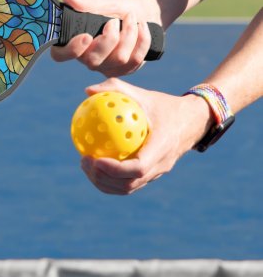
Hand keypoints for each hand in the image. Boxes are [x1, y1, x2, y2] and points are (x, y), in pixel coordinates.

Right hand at [51, 0, 160, 76]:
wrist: (142, 13)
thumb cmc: (117, 8)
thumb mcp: (104, 2)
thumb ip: (87, 3)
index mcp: (74, 42)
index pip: (60, 55)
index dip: (71, 50)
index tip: (86, 36)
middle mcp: (87, 59)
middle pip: (93, 61)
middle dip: (109, 39)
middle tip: (114, 21)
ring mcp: (106, 67)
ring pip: (119, 59)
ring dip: (129, 34)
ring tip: (131, 18)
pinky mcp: (124, 70)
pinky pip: (135, 60)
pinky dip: (142, 39)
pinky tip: (142, 27)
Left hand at [79, 78, 213, 194]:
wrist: (192, 121)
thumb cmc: (164, 105)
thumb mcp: (143, 94)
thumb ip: (116, 89)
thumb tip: (88, 91)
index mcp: (162, 147)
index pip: (138, 168)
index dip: (115, 169)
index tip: (95, 159)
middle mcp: (161, 165)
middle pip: (129, 184)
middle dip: (103, 178)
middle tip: (84, 161)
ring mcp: (157, 173)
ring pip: (128, 188)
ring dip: (104, 182)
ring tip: (86, 165)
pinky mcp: (152, 175)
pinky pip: (129, 183)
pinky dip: (110, 180)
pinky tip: (95, 165)